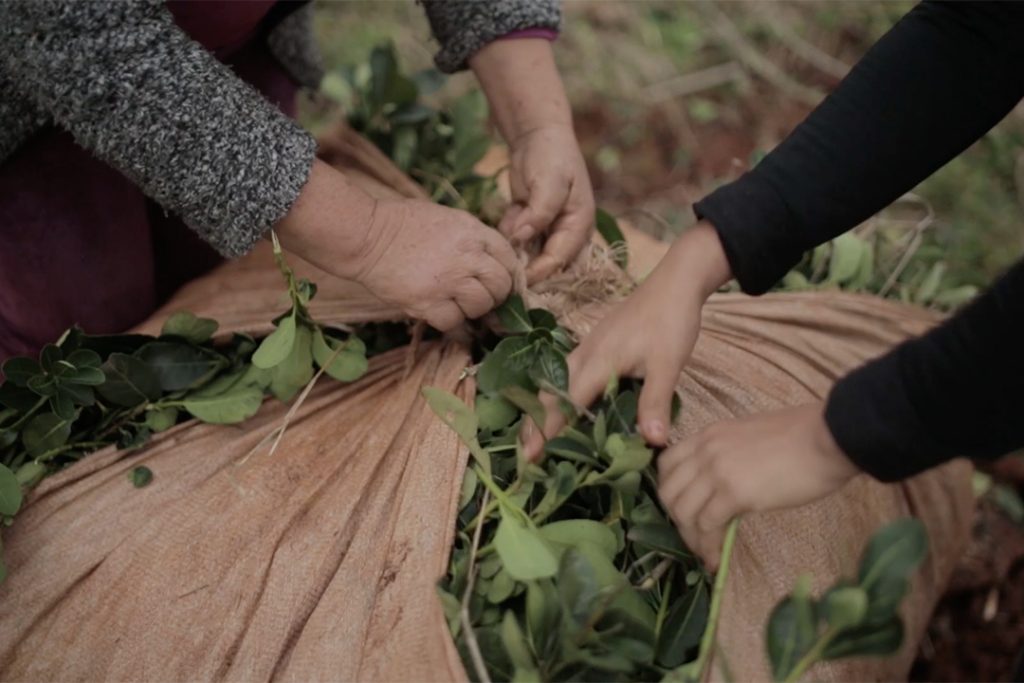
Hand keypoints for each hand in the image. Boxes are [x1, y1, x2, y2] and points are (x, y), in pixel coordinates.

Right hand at [275, 160, 518, 330]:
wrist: (367, 236)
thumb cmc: (403, 223)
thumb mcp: (448, 220)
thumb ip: (473, 239)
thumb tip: (492, 264)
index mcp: (473, 232)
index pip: (509, 259)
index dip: (507, 275)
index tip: (499, 284)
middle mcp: (467, 257)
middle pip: (500, 287)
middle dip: (494, 296)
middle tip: (478, 298)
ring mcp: (449, 281)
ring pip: (481, 307)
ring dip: (472, 311)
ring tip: (456, 304)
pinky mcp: (428, 303)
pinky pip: (454, 323)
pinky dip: (451, 325)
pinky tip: (442, 316)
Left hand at [500, 124, 594, 283]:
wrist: (539, 135)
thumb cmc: (551, 156)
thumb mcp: (549, 182)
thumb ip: (538, 213)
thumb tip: (522, 238)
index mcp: (579, 225)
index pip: (559, 259)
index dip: (539, 272)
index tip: (518, 280)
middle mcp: (566, 232)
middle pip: (548, 265)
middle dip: (528, 266)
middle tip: (508, 259)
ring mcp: (548, 229)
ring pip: (530, 254)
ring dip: (516, 245)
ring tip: (516, 214)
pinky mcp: (530, 224)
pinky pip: (516, 239)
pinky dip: (510, 230)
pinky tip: (513, 208)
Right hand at [523, 221, 731, 459]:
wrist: (674, 282)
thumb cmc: (671, 322)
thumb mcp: (668, 364)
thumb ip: (655, 402)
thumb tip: (653, 442)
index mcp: (598, 361)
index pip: (565, 402)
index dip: (547, 429)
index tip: (532, 455)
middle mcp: (585, 354)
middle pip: (549, 392)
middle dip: (535, 422)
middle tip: (527, 455)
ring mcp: (588, 346)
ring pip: (555, 381)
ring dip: (543, 408)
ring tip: (538, 435)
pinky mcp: (596, 343)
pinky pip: (567, 372)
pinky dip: (558, 394)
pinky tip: (566, 406)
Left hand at [657, 403, 858, 568]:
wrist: (830, 437)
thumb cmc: (803, 437)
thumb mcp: (750, 438)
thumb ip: (729, 457)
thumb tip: (725, 487)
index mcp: (709, 434)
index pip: (667, 464)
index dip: (672, 492)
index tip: (686, 511)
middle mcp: (705, 450)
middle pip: (668, 491)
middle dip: (677, 520)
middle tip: (696, 537)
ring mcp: (716, 470)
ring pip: (682, 511)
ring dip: (691, 538)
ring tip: (706, 552)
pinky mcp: (734, 492)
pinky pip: (706, 526)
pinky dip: (707, 547)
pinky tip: (716, 559)